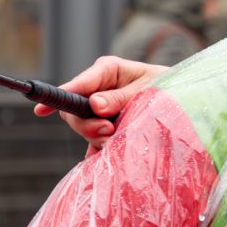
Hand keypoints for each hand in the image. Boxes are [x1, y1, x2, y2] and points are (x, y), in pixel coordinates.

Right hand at [33, 56, 168, 154]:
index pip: (77, 85)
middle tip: (110, 130)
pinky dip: (98, 149)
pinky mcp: (107, 125)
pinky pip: (93, 141)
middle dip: (87, 124)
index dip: (59, 97)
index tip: (41, 110)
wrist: (184, 98)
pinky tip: (104, 155)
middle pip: (74, 111)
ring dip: (97, 137)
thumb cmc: (169, 86)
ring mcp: (101, 109)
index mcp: (108, 71)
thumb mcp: (149, 88)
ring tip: (117, 138)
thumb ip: (122, 97)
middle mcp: (99, 88)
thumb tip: (95, 105)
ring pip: (84, 127)